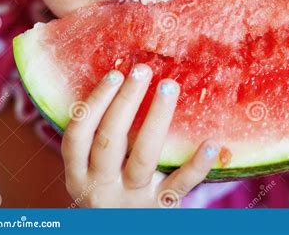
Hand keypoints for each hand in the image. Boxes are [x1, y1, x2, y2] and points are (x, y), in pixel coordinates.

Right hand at [61, 64, 219, 207]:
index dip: (95, 102)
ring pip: (143, 156)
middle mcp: (100, 189)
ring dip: (156, 117)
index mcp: (79, 175)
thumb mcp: (96, 172)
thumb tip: (123, 80)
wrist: (123, 234)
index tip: (115, 73)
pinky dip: (196, 165)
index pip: (78, 134)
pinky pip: (179, 185)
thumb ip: (101, 139)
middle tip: (143, 70)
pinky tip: (210, 142)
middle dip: (126, 100)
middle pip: (109, 139)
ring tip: (169, 86)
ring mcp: (131, 201)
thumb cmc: (113, 192)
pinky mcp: (160, 210)